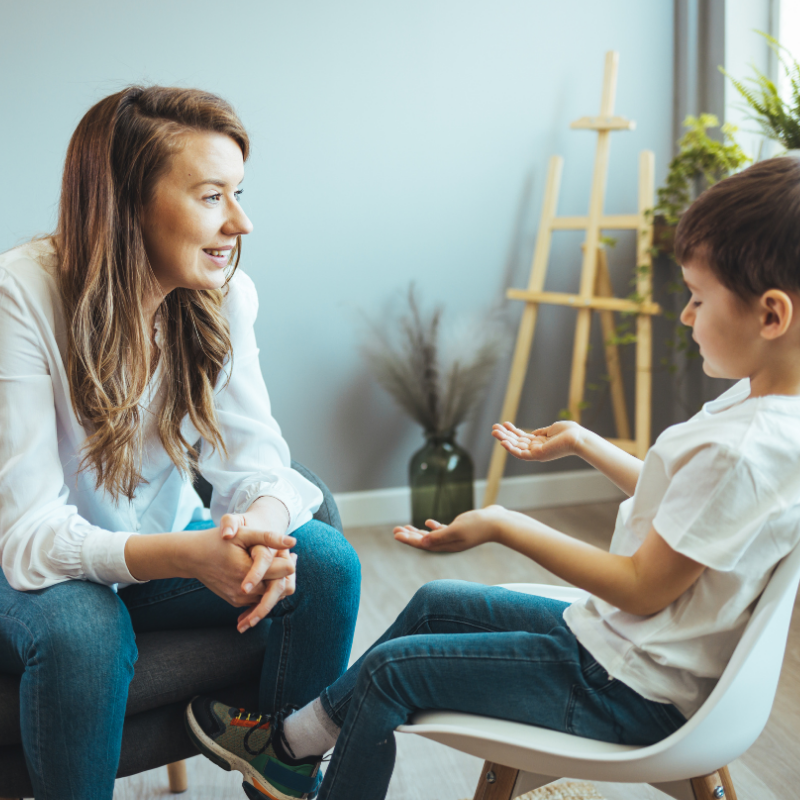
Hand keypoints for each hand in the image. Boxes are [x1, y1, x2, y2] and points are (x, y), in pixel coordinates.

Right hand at [218, 500, 295, 630]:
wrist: (192, 557)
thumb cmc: (218, 541)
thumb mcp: (243, 534)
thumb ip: (268, 537)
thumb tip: (293, 542)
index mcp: (249, 571)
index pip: (285, 570)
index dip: (288, 558)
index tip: (287, 551)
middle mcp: (245, 591)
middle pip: (281, 585)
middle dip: (286, 572)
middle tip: (289, 556)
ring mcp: (240, 599)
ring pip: (271, 595)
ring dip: (277, 581)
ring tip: (278, 562)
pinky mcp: (236, 602)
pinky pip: (259, 599)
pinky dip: (266, 588)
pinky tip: (267, 573)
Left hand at [393, 506, 508, 552]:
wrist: (499, 523)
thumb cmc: (478, 526)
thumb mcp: (456, 530)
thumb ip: (439, 536)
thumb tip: (422, 542)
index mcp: (447, 545)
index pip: (423, 544)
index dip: (409, 540)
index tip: (396, 534)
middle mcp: (449, 543)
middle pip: (425, 541)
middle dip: (410, 536)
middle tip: (395, 530)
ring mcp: (455, 537)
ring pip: (432, 536)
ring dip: (418, 532)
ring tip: (406, 527)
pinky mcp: (461, 529)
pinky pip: (443, 530)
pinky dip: (434, 527)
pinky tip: (428, 522)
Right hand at [492, 420, 583, 461]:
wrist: (578, 437)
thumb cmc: (569, 432)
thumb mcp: (552, 429)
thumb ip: (542, 432)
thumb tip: (534, 433)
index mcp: (540, 442)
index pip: (523, 438)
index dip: (513, 431)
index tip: (504, 424)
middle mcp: (537, 449)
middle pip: (517, 442)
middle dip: (505, 435)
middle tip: (494, 428)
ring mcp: (537, 453)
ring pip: (516, 447)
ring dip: (504, 439)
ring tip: (494, 431)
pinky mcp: (537, 455)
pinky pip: (521, 454)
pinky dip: (511, 448)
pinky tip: (503, 442)